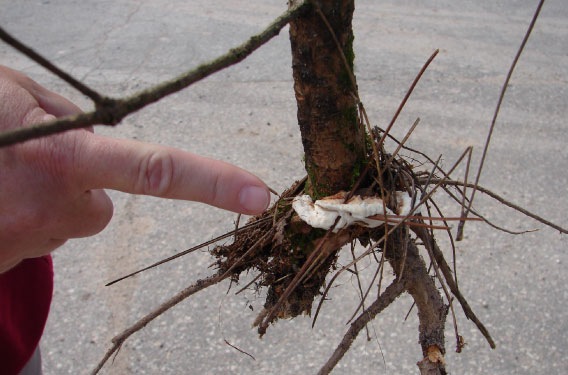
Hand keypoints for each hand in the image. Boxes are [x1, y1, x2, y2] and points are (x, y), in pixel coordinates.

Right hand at [0, 66, 269, 271]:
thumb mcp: (14, 90)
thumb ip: (67, 116)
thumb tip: (99, 141)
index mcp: (63, 155)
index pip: (157, 170)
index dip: (212, 182)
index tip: (258, 195)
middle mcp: (50, 206)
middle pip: (99, 208)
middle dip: (78, 188)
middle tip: (27, 159)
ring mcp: (20, 239)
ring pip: (61, 222)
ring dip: (38, 200)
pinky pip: (27, 236)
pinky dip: (12, 217)